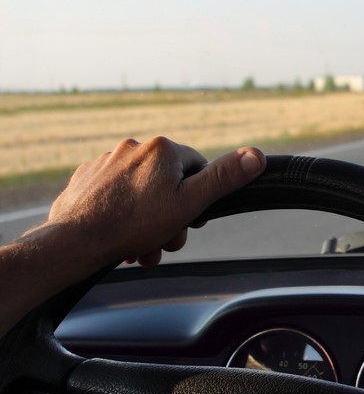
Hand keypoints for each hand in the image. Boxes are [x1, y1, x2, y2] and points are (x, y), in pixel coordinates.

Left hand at [44, 137, 265, 266]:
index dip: (198, 198)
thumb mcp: (190, 203)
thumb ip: (223, 178)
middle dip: (171, 216)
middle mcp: (133, 147)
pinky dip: (122, 214)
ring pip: (142, 192)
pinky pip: (116, 195)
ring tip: (141, 246)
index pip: (198, 168)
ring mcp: (106, 162)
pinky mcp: (87, 178)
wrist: (75, 240)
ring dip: (148, 221)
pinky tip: (119, 235)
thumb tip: (257, 155)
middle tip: (164, 240)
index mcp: (162, 149)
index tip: (189, 219)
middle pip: (169, 183)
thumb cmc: (134, 223)